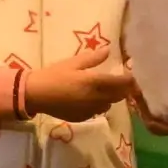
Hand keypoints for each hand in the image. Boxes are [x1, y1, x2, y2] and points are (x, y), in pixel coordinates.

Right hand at [17, 56, 134, 121]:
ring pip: (110, 104)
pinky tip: (92, 98)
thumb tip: (108, 49)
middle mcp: (97, 99)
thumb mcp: (73, 62)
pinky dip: (100, 104)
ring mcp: (91, 110)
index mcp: (95, 82)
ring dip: (112, 97)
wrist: (35, 95)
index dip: (131, 79)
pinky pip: (98, 111)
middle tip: (123, 80)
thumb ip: (93, 58)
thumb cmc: (53, 75)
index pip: (123, 83)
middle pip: (120, 96)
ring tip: (107, 89)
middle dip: (124, 88)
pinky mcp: (83, 118)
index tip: (132, 72)